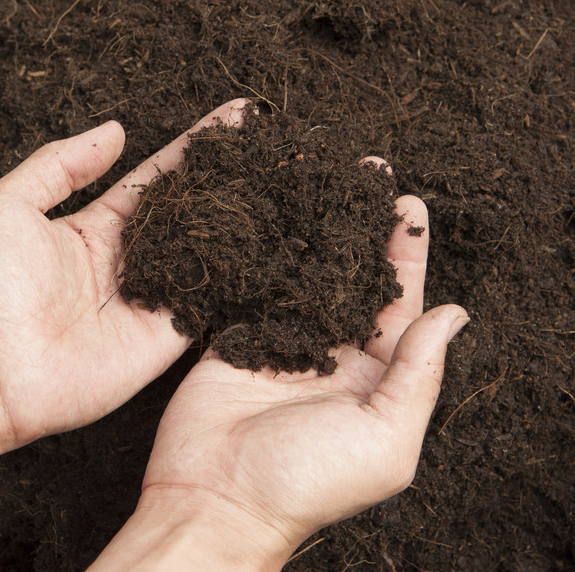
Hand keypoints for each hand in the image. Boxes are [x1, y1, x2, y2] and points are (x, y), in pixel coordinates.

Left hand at [0, 99, 247, 448]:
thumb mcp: (7, 205)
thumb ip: (60, 165)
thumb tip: (116, 131)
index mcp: (96, 227)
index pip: (158, 178)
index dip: (195, 146)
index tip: (235, 118)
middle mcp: (132, 260)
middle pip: (191, 212)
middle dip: (230, 178)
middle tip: (272, 143)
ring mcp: (153, 299)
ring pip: (208, 252)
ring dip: (243, 221)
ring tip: (286, 184)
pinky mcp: (166, 337)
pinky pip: (208, 301)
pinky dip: (239, 277)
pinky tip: (276, 247)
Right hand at [92, 190, 467, 569]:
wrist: (215, 500)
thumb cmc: (305, 482)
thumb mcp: (385, 440)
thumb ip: (419, 376)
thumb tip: (455, 314)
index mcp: (374, 379)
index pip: (398, 305)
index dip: (405, 255)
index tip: (409, 207)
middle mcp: (330, 355)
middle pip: (352, 278)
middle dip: (362, 227)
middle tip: (367, 173)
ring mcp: (282, 342)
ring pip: (305, 274)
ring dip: (316, 228)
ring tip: (323, 177)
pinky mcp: (238, 336)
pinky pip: (258, 287)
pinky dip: (268, 251)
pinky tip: (273, 212)